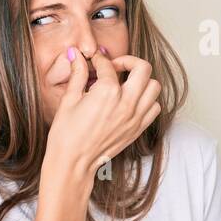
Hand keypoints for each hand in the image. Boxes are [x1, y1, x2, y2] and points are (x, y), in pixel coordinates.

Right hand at [44, 46, 161, 181]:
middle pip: (142, 68)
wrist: (73, 163)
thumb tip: (77, 56)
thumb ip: (77, 75)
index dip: (98, 59)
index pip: (108, 64)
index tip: (93, 61)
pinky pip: (155, 107)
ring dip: (142, 80)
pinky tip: (132, 101)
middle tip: (115, 67)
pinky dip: (148, 100)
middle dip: (128, 61)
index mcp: (106, 92)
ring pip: (154, 86)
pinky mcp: (138, 129)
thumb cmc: (66, 135)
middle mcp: (126, 102)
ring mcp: (135, 116)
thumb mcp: (68, 100)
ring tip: (126, 84)